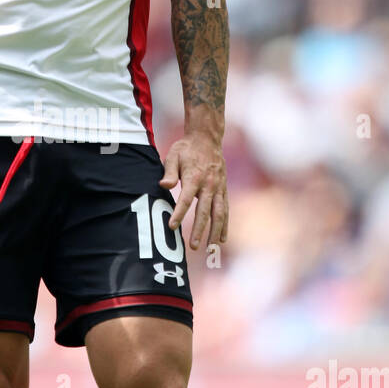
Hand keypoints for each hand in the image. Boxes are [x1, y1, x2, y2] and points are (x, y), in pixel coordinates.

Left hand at [159, 132, 228, 251]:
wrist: (207, 138)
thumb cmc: (186, 148)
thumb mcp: (173, 155)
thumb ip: (169, 172)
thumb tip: (163, 185)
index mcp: (194, 176)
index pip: (186, 199)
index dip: (179, 213)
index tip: (172, 227)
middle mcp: (209, 184)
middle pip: (204, 211)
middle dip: (199, 230)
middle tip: (194, 246)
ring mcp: (218, 188)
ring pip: (219, 213)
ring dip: (215, 232)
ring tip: (210, 249)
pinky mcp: (223, 190)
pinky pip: (225, 210)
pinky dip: (224, 225)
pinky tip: (221, 239)